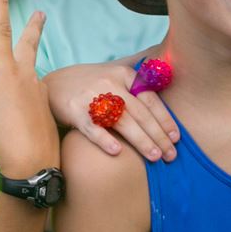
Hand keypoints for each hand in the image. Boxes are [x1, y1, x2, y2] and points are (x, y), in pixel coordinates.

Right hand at [0, 0, 59, 177]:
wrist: (34, 164)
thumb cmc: (3, 138)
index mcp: (5, 72)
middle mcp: (25, 77)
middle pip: (27, 43)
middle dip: (32, 27)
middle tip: (41, 13)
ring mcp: (37, 92)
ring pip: (25, 77)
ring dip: (13, 80)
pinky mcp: (44, 109)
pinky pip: (24, 104)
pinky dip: (12, 110)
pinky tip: (3, 127)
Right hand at [43, 59, 178, 162]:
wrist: (54, 83)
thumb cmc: (91, 84)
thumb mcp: (115, 74)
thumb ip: (137, 82)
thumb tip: (167, 86)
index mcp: (124, 75)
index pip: (150, 99)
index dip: (165, 119)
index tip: (176, 137)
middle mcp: (110, 83)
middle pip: (139, 113)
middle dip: (158, 135)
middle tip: (171, 155)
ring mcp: (92, 97)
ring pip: (121, 121)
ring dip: (140, 140)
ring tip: (155, 156)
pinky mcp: (75, 111)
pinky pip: (92, 128)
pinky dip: (105, 139)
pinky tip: (117, 152)